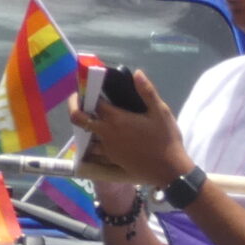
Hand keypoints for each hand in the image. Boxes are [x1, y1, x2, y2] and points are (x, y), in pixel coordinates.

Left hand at [64, 74, 192, 189]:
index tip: (87, 86)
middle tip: (80, 101)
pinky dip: (91, 144)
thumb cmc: (165, 139)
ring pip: (84, 137)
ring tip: (91, 119)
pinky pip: (94, 152)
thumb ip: (147, 92)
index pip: (92, 102)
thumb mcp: (160, 112)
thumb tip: (137, 73)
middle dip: (75, 107)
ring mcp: (107, 149)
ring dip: (84, 127)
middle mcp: (106, 133)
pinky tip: (97, 139)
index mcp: (116, 119)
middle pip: (78, 119)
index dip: (86, 92)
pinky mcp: (111, 161)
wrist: (170, 170)